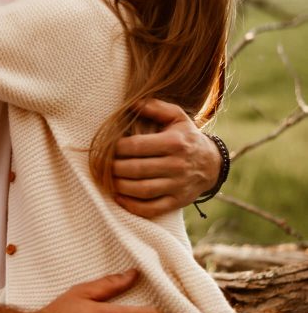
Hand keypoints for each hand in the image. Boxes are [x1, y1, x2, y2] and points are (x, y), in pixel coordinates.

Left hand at [112, 99, 220, 218]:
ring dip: (120, 186)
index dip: (116, 148)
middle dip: (114, 168)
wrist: (211, 164)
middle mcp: (177, 165)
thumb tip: (132, 103)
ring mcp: (177, 185)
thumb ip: (155, 107)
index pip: (137, 146)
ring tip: (107, 180)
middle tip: (101, 165)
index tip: (105, 147)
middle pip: (137, 169)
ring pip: (143, 190)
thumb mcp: (177, 117)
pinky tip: (119, 197)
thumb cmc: (186, 137)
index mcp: (174, 143)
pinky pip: (152, 208)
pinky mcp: (177, 202)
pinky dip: (132, 206)